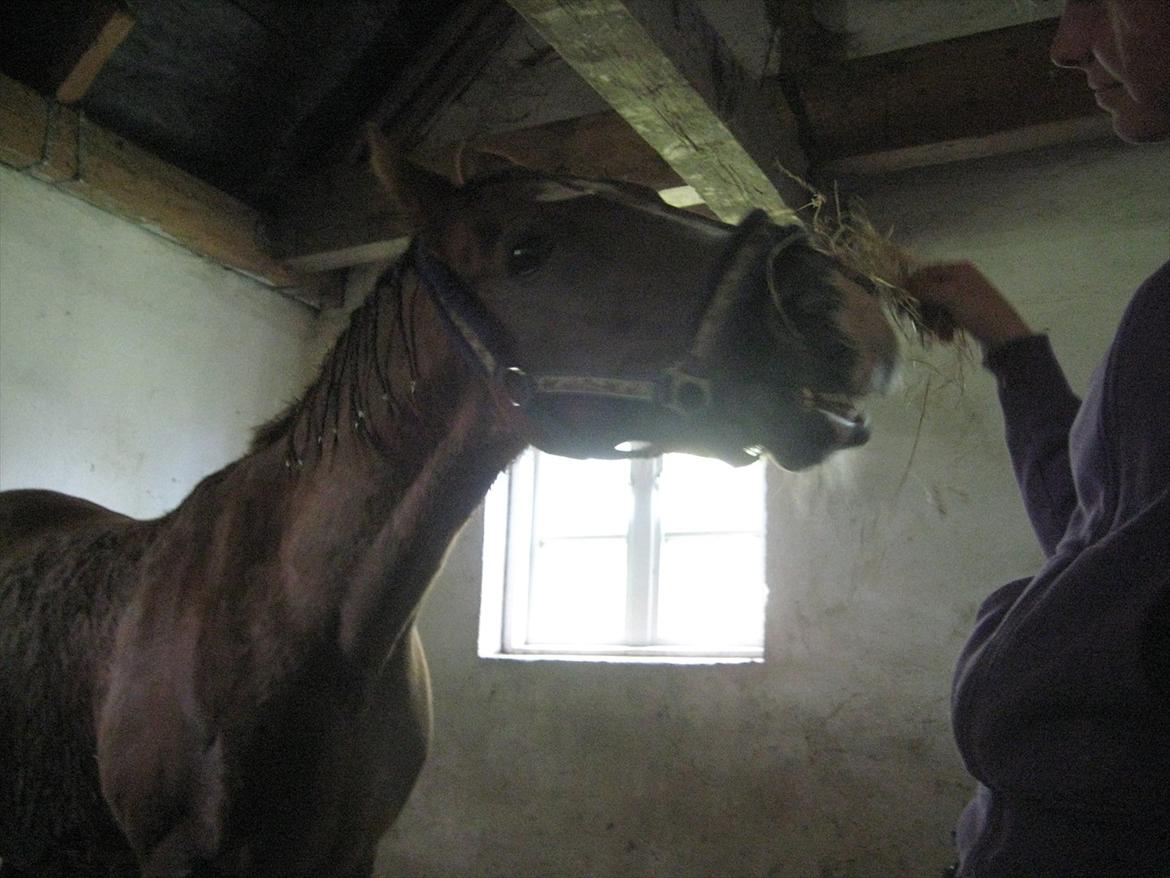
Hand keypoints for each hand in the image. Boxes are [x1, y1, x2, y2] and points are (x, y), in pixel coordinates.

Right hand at [906, 262, 1031, 349]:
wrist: (1005, 335)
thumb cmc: (977, 310)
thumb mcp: (950, 296)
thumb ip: (925, 288)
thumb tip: (903, 284)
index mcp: (958, 269)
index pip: (926, 272)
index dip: (913, 286)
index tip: (903, 303)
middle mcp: (961, 279)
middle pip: (930, 291)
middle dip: (924, 309)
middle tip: (920, 323)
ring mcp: (964, 296)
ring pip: (937, 306)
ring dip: (933, 321)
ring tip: (938, 334)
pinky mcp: (967, 312)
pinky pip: (947, 316)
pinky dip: (943, 327)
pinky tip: (947, 337)